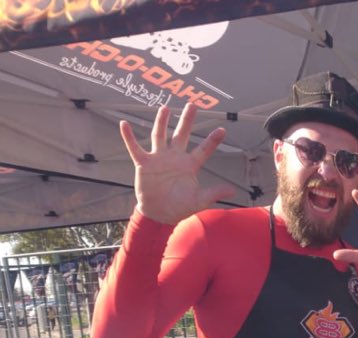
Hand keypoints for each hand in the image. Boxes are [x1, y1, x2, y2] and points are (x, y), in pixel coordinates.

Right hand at [120, 102, 234, 224]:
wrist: (159, 214)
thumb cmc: (180, 206)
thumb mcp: (199, 200)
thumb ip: (214, 193)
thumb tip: (233, 191)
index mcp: (190, 165)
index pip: (203, 150)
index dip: (212, 141)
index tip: (222, 129)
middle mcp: (175, 157)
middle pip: (181, 135)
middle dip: (187, 121)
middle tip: (193, 105)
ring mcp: (158, 158)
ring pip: (160, 135)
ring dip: (161, 122)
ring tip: (165, 108)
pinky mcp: (143, 163)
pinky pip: (135, 147)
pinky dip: (128, 136)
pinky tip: (124, 124)